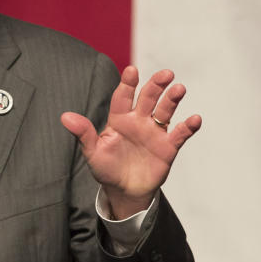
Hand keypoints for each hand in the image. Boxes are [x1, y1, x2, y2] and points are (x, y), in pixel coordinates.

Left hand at [60, 66, 200, 218]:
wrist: (124, 191)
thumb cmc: (106, 168)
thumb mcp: (92, 152)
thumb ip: (83, 134)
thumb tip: (65, 117)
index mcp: (119, 119)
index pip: (123, 97)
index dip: (127, 84)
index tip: (132, 70)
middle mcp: (138, 121)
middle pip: (148, 98)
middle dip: (156, 85)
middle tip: (166, 74)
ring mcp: (154, 132)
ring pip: (165, 111)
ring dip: (172, 99)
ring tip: (179, 88)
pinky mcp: (168, 147)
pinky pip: (180, 134)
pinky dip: (188, 126)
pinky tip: (195, 118)